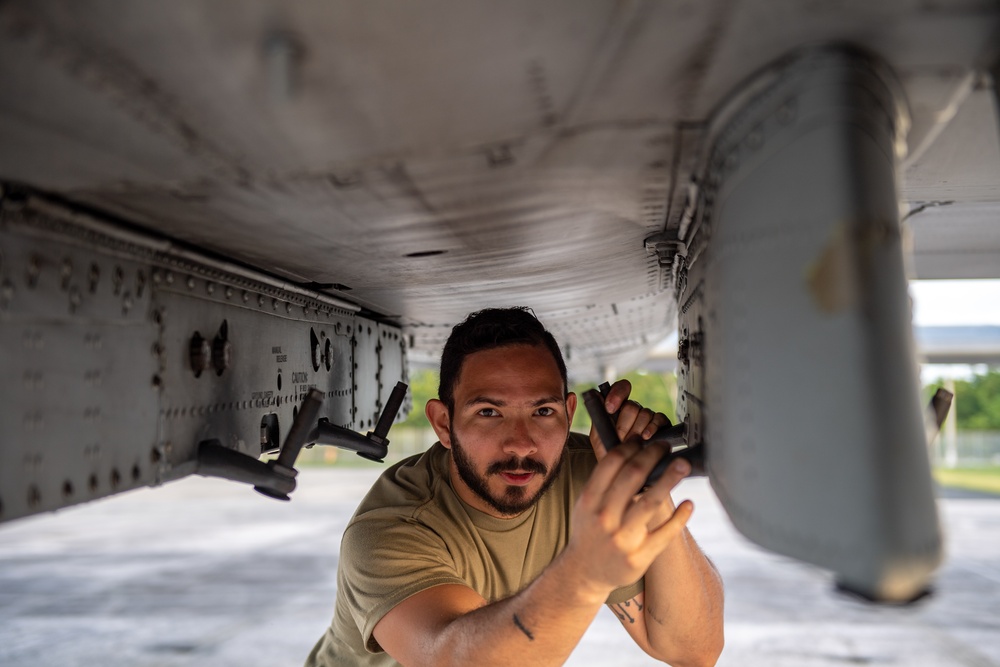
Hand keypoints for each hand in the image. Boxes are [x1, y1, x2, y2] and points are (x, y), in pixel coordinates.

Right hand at [563, 437, 694, 599]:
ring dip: (669, 479)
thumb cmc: (589, 532)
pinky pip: (665, 533)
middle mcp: (605, 517)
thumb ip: (604, 482)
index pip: (612, 462)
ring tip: (683, 464)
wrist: (583, 573)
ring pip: (651, 501)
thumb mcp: (586, 505)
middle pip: (633, 475)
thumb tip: (633, 451)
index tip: (644, 441)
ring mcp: (622, 538)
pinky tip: (688, 504)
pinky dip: (679, 517)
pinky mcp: (639, 556)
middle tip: (666, 447)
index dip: (631, 446)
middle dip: (652, 455)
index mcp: (589, 499)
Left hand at [589, 379, 671, 458]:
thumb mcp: (598, 437)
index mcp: (618, 408)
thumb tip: (595, 394)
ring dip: (636, 430)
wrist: (623, 470)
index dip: (617, 394)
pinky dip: (652, 428)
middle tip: (621, 438)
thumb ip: (597, 416)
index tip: (610, 408)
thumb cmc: (610, 453)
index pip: (621, 388)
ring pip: (644, 413)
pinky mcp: (660, 424)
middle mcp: (633, 410)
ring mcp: (646, 416)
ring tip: (632, 442)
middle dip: (624, 425)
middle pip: (631, 405)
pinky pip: (658, 418)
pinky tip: (645, 437)